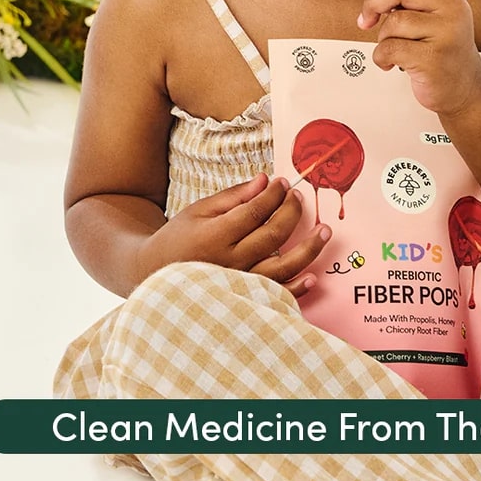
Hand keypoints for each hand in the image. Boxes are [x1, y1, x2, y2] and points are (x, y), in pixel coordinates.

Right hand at [136, 174, 330, 297]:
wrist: (155, 276)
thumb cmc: (179, 239)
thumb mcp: (199, 211)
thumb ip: (233, 197)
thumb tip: (265, 181)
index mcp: (215, 236)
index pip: (255, 211)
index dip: (274, 195)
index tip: (283, 182)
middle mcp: (229, 262)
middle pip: (273, 234)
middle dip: (291, 212)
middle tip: (299, 196)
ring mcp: (239, 284)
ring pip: (282, 267)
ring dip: (307, 249)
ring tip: (324, 231)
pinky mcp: (244, 299)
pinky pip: (276, 295)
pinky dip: (297, 289)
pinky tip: (313, 277)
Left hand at [355, 0, 480, 114]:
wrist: (466, 88)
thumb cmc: (442, 51)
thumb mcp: (432, 15)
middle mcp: (451, 8)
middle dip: (372, 3)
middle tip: (366, 20)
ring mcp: (445, 33)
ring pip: (394, 22)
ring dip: (383, 38)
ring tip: (394, 49)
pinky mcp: (433, 58)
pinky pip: (391, 48)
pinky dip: (381, 57)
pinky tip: (391, 63)